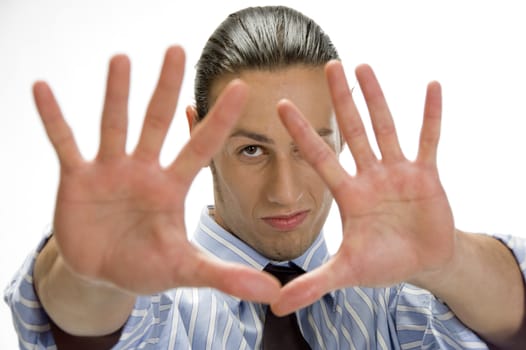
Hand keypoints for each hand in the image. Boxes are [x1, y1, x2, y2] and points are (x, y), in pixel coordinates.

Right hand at [34, 46, 278, 300]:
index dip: (220, 119)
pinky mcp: (77, 178)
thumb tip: (271, 292)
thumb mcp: (185, 269)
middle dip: (166, 87)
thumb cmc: (147, 265)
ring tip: (121, 59)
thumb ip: (224, 276)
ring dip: (115, 93)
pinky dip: (53, 118)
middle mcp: (143, 170)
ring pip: (114, 124)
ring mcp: (109, 170)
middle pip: (156, 121)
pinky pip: (64, 143)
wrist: (104, 272)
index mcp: (172, 186)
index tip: (242, 86)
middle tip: (177, 49)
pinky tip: (42, 89)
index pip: (201, 146)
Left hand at [273, 61, 454, 313]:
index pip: (320, 157)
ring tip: (365, 66)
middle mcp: (369, 176)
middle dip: (341, 100)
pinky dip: (430, 116)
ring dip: (377, 98)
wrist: (422, 263)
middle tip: (329, 65)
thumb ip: (313, 284)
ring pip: (386, 127)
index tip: (282, 105)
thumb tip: (273, 305)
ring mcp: (398, 172)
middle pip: (353, 131)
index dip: (302, 133)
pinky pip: (429, 139)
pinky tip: (432, 86)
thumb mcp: (346, 273)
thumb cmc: (383, 264)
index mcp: (348, 194)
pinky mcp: (426, 174)